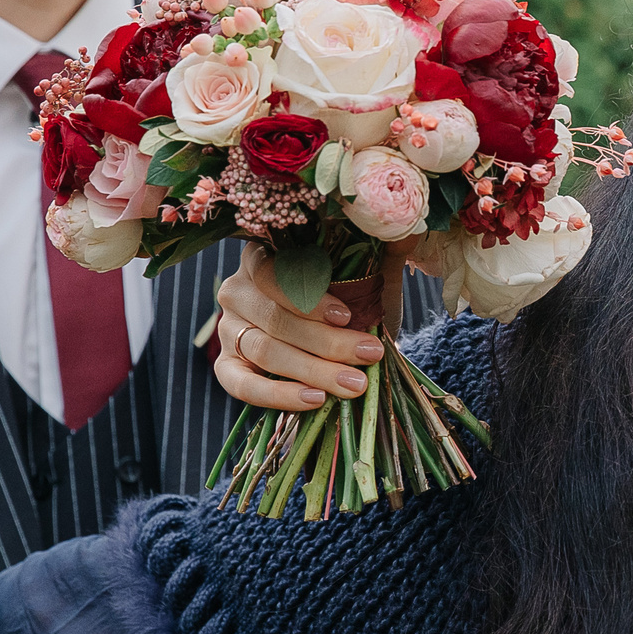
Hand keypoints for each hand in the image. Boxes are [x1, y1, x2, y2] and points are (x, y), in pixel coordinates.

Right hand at [212, 238, 415, 411]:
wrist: (337, 342)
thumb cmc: (348, 301)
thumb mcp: (366, 278)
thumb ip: (383, 253)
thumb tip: (406, 234)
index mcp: (264, 256)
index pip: (274, 272)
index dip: (309, 297)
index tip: (348, 316)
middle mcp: (238, 289)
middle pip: (275, 317)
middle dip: (325, 341)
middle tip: (368, 355)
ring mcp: (227, 328)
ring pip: (265, 350)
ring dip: (312, 370)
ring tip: (354, 384)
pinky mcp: (226, 365)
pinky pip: (243, 384)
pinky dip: (278, 395)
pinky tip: (314, 400)